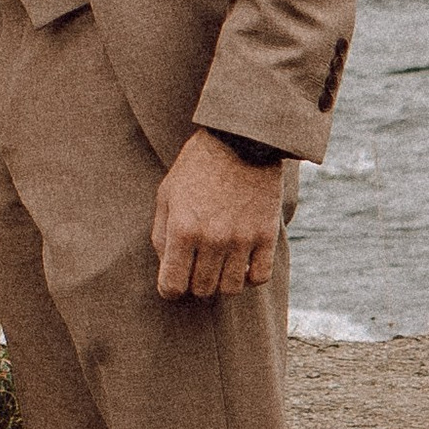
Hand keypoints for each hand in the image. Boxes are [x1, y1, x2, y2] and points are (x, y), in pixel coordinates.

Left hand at [151, 129, 284, 301]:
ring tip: (218, 265)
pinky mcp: (266, 235)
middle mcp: (212, 239)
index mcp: (182, 229)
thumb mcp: (166, 194)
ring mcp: (242, 239)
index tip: (173, 282)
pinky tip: (242, 262)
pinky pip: (259, 277)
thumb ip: (161, 234)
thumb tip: (166, 267)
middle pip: (202, 290)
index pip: (172, 286)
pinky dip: (250, 277)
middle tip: (196, 268)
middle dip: (194, 284)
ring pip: (230, 288)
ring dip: (222, 281)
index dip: (170, 289)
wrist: (241, 139)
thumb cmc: (197, 166)